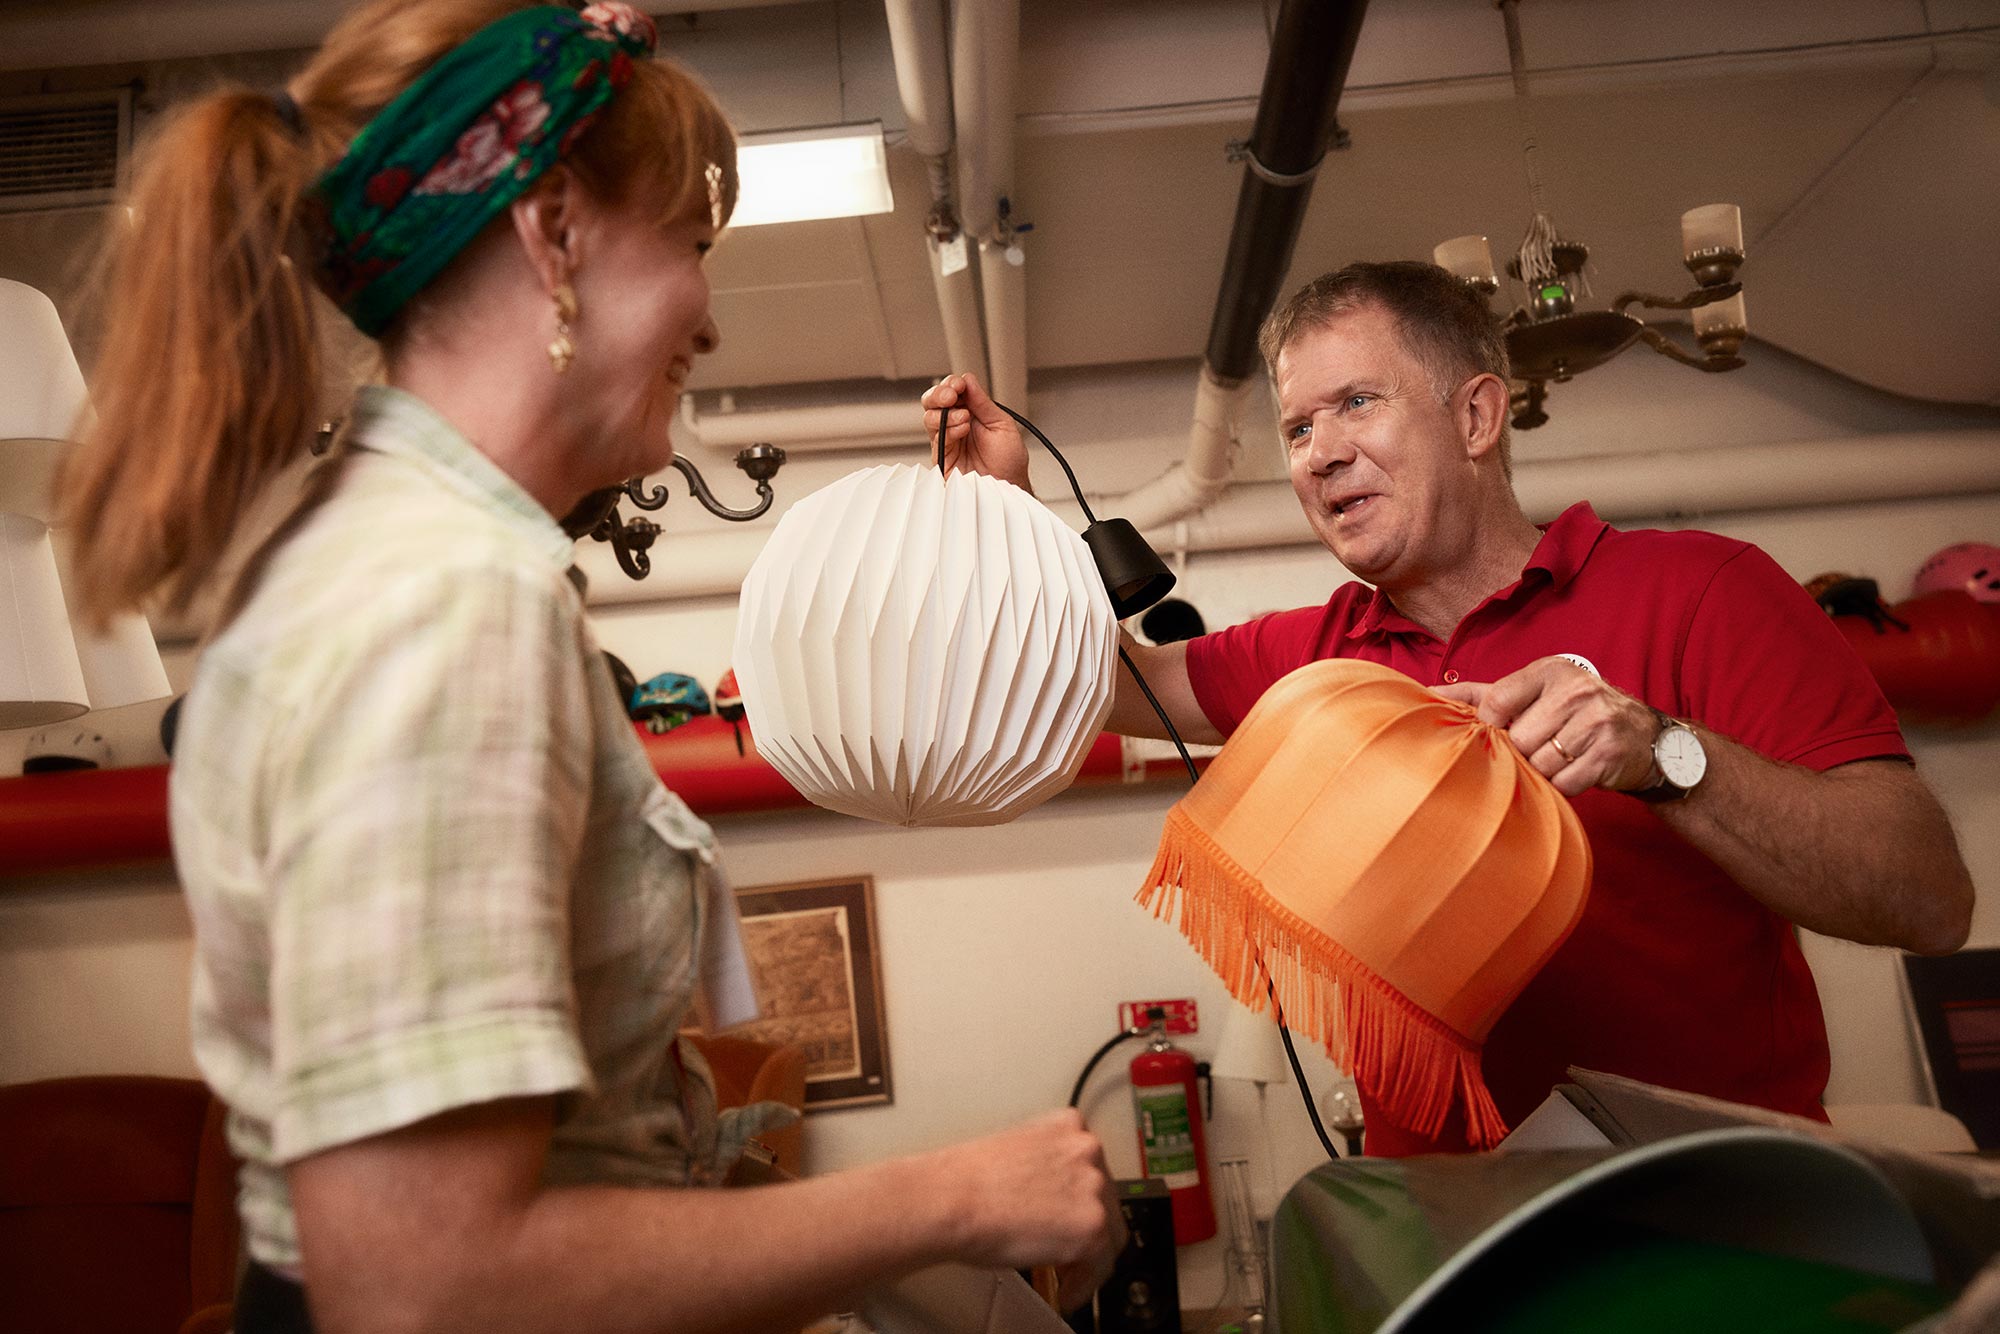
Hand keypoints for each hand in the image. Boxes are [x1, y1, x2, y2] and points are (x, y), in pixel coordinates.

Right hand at [919, 372, 1031, 489]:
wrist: (1009, 488)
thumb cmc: (1009, 463)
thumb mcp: (1002, 424)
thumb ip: (983, 403)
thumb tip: (968, 380)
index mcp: (971, 415)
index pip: (952, 392)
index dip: (952, 385)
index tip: (959, 384)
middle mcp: (956, 426)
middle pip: (933, 402)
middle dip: (939, 394)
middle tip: (951, 395)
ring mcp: (948, 442)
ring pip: (930, 418)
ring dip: (945, 412)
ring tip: (964, 418)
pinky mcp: (943, 459)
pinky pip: (937, 439)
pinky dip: (949, 429)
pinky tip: (962, 429)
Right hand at [937, 1109, 1122, 1297]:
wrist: (951, 1199)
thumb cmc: (965, 1181)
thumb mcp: (1016, 1154)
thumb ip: (1045, 1169)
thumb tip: (1051, 1199)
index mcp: (1068, 1125)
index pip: (1091, 1169)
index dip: (1081, 1201)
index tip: (1071, 1216)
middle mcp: (1086, 1150)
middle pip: (1105, 1200)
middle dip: (1085, 1227)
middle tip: (1065, 1250)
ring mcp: (1094, 1187)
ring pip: (1108, 1232)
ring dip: (1086, 1256)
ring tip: (1063, 1273)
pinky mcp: (1092, 1227)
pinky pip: (1101, 1265)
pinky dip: (1084, 1283)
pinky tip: (1066, 1290)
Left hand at [1434, 656, 1659, 796]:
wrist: (1644, 737)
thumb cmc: (1575, 714)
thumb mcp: (1533, 693)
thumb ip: (1481, 694)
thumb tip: (1427, 693)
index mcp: (1551, 670)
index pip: (1497, 700)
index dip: (1487, 727)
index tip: (1493, 737)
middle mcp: (1576, 690)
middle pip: (1518, 739)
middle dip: (1521, 753)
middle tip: (1535, 750)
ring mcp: (1596, 720)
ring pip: (1540, 763)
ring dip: (1542, 771)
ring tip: (1556, 759)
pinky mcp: (1609, 753)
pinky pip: (1565, 783)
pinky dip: (1563, 785)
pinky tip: (1574, 772)